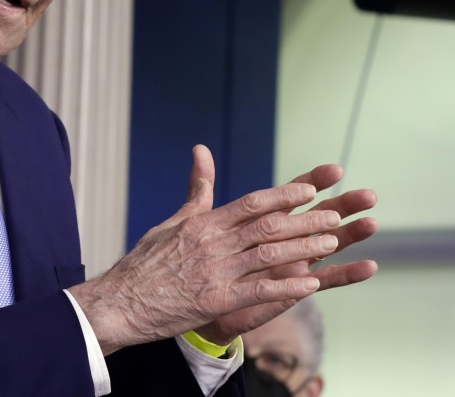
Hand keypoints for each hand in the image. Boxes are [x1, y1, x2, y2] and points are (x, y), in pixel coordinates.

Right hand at [69, 146, 343, 354]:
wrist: (120, 302)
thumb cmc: (144, 263)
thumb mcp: (171, 223)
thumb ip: (197, 192)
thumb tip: (202, 151)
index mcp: (202, 223)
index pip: (252, 203)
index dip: (284, 195)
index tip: (311, 189)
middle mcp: (211, 243)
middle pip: (267, 226)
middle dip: (305, 219)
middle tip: (334, 215)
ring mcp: (214, 272)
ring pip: (268, 254)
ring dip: (303, 248)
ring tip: (331, 242)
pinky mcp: (215, 301)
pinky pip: (258, 290)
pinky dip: (286, 285)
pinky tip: (311, 283)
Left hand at [196, 162, 377, 343]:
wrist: (199, 300)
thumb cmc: (206, 258)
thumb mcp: (203, 220)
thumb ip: (204, 186)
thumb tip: (198, 147)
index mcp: (267, 220)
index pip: (294, 196)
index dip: (313, 182)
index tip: (335, 169)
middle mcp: (285, 239)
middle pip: (318, 217)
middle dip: (343, 206)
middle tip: (368, 195)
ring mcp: (292, 263)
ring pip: (328, 246)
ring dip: (350, 236)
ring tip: (372, 223)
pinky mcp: (293, 288)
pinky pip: (323, 281)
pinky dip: (346, 275)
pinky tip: (369, 267)